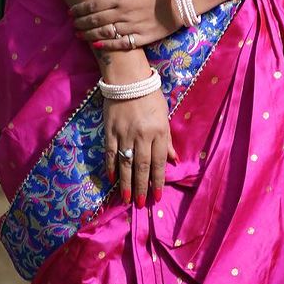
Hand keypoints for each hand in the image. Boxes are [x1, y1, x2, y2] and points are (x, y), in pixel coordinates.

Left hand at [71, 0, 177, 51]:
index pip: (92, 5)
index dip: (79, 9)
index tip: (71, 12)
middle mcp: (123, 13)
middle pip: (95, 21)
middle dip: (81, 23)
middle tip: (73, 24)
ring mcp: (132, 27)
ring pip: (104, 33)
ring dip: (89, 35)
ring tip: (79, 35)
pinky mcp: (143, 38)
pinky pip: (121, 44)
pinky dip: (107, 45)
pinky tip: (96, 44)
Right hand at [103, 89, 176, 207]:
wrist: (128, 79)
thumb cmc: (150, 97)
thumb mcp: (164, 117)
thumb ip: (167, 140)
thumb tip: (173, 161)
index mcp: (159, 131)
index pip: (159, 162)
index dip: (158, 181)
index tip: (156, 197)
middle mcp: (142, 135)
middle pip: (142, 166)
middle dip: (142, 187)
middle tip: (141, 204)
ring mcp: (125, 133)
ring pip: (125, 163)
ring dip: (126, 183)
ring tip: (126, 199)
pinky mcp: (110, 130)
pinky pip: (111, 152)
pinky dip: (111, 166)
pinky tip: (112, 179)